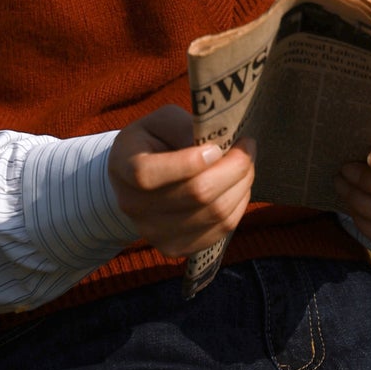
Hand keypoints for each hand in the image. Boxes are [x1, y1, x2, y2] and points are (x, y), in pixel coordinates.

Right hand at [108, 103, 255, 257]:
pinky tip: (237, 188)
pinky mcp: (175, 248)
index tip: (216, 147)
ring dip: (242, 186)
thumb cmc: (152, 143)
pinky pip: (221, 231)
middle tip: (247, 147)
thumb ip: (183, 127)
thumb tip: (217, 148)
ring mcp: (153, 233)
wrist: (134, 184)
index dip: (189, 161)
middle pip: (197, 194)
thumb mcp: (159, 121)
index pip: (150, 173)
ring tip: (245, 165)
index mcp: (123, 167)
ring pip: (216, 214)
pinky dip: (238, 206)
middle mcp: (134, 206)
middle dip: (234, 168)